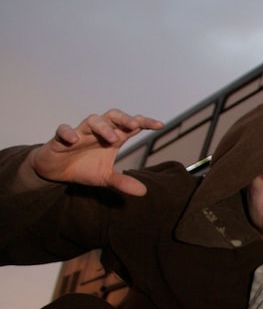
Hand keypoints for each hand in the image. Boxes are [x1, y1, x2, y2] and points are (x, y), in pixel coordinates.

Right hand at [30, 109, 162, 195]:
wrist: (56, 171)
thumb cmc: (84, 168)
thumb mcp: (105, 178)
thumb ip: (122, 182)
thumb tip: (143, 192)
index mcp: (113, 137)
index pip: (131, 125)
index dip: (145, 122)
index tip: (160, 125)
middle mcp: (99, 131)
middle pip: (113, 116)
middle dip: (125, 118)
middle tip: (135, 125)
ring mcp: (80, 132)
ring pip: (93, 120)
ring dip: (103, 127)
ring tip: (113, 138)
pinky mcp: (61, 138)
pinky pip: (63, 130)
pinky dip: (68, 132)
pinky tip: (74, 139)